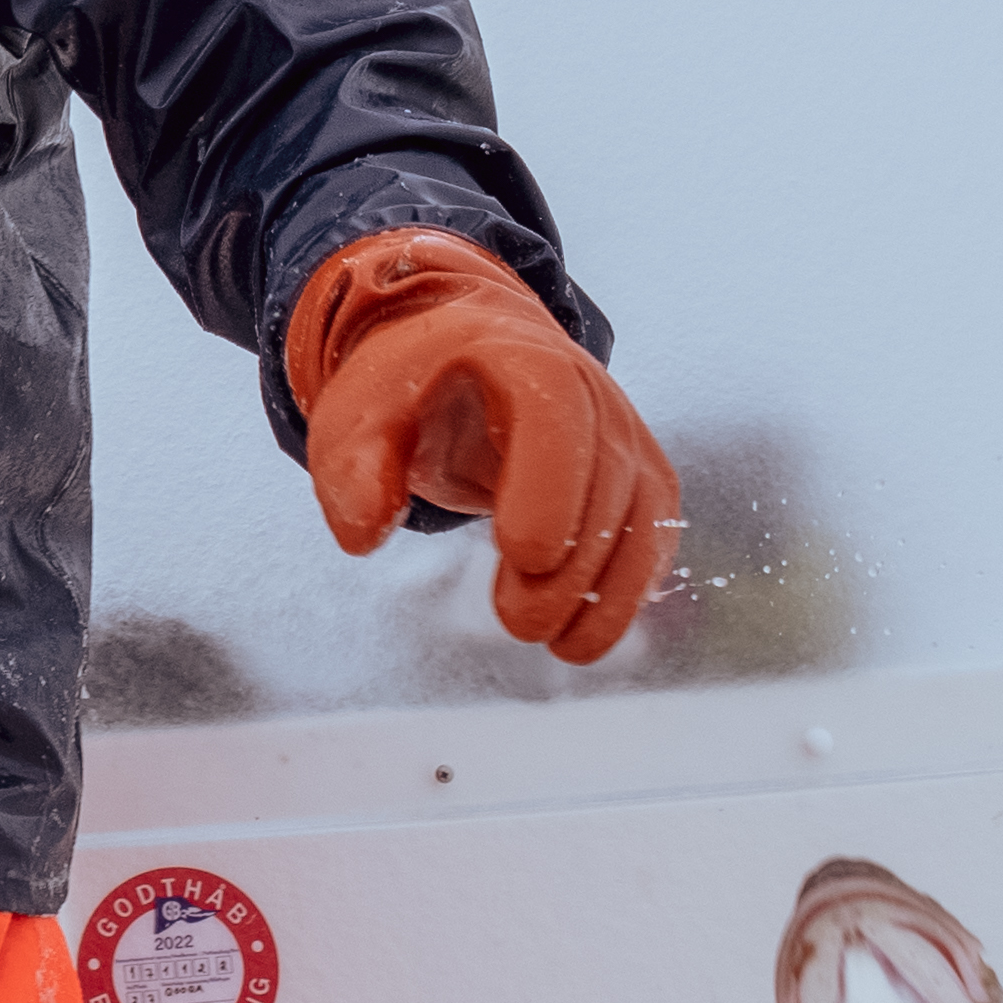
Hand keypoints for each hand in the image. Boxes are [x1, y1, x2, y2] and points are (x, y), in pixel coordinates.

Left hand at [289, 230, 674, 663]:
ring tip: (557, 644)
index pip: (554, 411)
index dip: (549, 483)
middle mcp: (590, 389)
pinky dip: (626, 593)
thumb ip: (351, 470)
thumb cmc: (408, 391)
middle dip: (569, 563)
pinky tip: (583, 635)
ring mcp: (623, 434)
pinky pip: (651, 538)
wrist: (464, 360)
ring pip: (640, 516)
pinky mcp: (638, 478)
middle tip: (517, 621)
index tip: (520, 554)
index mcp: (519, 358)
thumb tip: (365, 535)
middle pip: (602, 478)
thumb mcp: (356, 416)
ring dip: (605, 591)